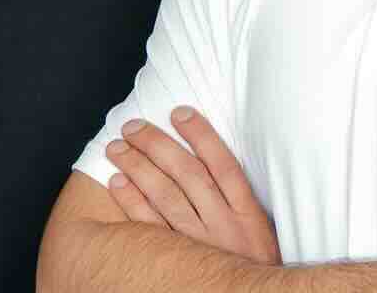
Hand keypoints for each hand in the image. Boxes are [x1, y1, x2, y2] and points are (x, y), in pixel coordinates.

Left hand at [104, 106, 281, 266]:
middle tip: (133, 126)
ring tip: (117, 148)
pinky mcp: (176, 261)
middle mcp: (222, 225)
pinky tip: (117, 183)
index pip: (223, 163)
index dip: (201, 134)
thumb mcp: (259, 227)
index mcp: (247, 212)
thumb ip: (239, 197)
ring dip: (138, 168)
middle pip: (188, 175)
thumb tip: (213, 158)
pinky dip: (132, 203)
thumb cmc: (253, 263)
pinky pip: (149, 229)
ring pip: (165, 198)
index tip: (179, 112)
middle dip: (158, 145)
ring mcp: (197, 244)